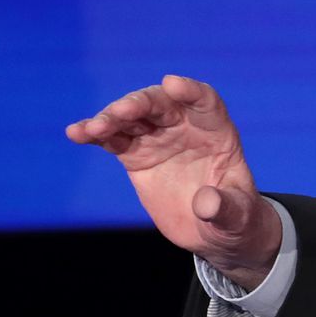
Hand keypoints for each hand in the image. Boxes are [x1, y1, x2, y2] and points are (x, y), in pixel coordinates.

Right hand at [66, 75, 280, 288]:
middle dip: (141, 103)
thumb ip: (226, 207)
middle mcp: (186, 128)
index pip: (205, 102)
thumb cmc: (235, 217)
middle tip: (121, 111)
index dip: (190, 91)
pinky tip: (76, 132)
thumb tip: (206, 203)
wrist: (213, 232)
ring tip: (93, 128)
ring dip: (111, 118)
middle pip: (162, 104)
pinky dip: (94, 134)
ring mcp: (158, 139)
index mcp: (218, 132)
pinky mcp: (136, 155)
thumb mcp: (239, 217)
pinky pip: (113, 139)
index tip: (172, 84)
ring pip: (132, 118)